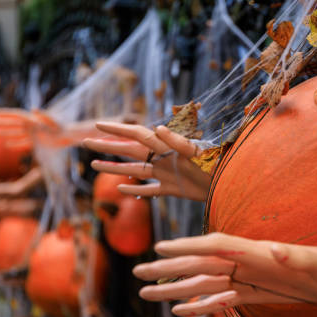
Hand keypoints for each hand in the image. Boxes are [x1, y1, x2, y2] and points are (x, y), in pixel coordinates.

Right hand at [83, 122, 211, 200]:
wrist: (230, 181)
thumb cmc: (216, 163)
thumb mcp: (197, 150)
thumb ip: (178, 141)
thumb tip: (159, 128)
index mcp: (165, 146)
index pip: (136, 135)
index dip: (117, 130)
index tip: (98, 125)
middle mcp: (161, 158)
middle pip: (128, 151)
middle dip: (107, 146)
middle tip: (86, 143)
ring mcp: (165, 174)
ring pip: (134, 170)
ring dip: (114, 168)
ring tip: (95, 165)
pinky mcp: (172, 189)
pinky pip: (149, 190)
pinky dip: (135, 190)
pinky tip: (122, 189)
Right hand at [132, 232, 316, 316]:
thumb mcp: (314, 264)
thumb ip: (291, 256)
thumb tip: (272, 248)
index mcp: (254, 251)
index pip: (214, 246)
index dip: (186, 246)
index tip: (159, 247)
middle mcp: (245, 262)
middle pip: (200, 265)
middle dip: (168, 269)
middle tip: (139, 273)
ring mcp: (247, 278)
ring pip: (204, 284)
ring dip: (176, 289)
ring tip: (149, 293)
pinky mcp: (254, 292)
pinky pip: (220, 298)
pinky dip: (199, 304)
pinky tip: (182, 309)